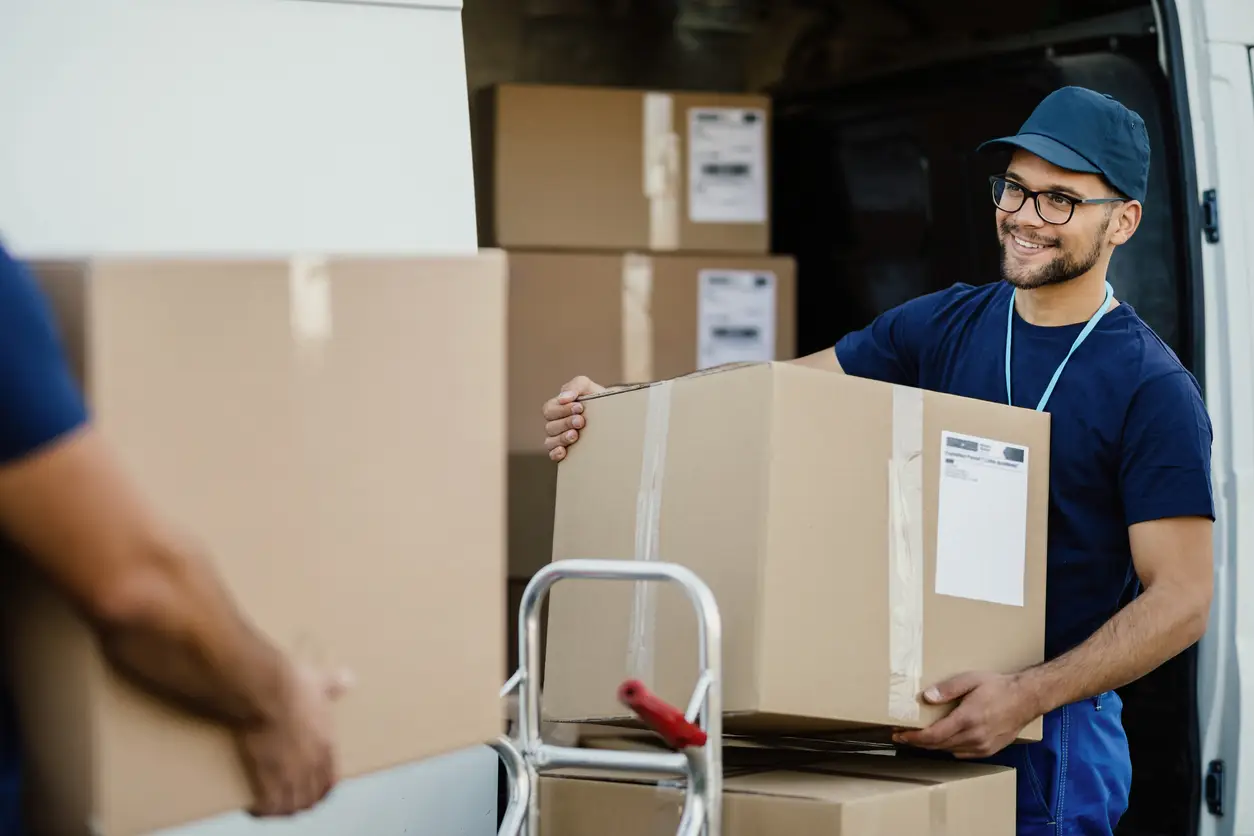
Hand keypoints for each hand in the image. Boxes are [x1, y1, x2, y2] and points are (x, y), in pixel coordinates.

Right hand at [236, 663, 353, 816]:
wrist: (269, 691)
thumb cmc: (294, 684)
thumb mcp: (321, 683)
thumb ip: (335, 685)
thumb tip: (349, 678)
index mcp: (326, 744)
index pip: (330, 780)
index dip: (321, 790)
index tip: (312, 793)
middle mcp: (312, 762)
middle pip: (311, 797)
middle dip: (301, 802)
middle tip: (287, 802)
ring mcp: (291, 770)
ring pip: (292, 805)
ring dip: (282, 809)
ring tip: (270, 808)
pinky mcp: (268, 774)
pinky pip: (270, 805)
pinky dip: (262, 810)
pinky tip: (253, 808)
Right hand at [542, 376, 605, 461]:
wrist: (613, 415)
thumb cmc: (596, 399)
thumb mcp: (588, 387)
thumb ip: (576, 385)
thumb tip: (565, 397)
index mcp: (557, 408)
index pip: (549, 410)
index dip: (562, 409)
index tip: (579, 407)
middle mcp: (555, 424)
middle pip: (550, 426)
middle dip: (565, 423)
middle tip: (581, 421)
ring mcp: (559, 439)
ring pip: (550, 441)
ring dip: (562, 438)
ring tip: (575, 435)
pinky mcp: (565, 452)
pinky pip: (553, 454)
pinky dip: (556, 453)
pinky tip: (564, 451)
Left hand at [891, 671, 1040, 758]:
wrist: (1026, 699)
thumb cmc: (997, 686)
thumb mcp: (970, 679)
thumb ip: (947, 689)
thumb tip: (926, 697)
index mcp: (966, 719)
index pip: (932, 735)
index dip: (913, 737)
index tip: (898, 735)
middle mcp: (973, 737)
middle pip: (937, 745)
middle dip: (917, 742)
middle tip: (901, 736)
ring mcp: (982, 746)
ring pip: (948, 750)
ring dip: (931, 746)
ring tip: (918, 737)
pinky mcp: (988, 750)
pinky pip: (962, 753)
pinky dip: (948, 748)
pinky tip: (942, 740)